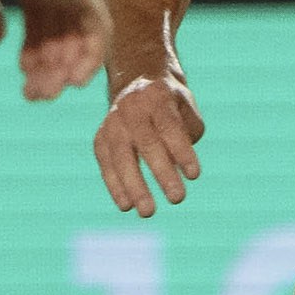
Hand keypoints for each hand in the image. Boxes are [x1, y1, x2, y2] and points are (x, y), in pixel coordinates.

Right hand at [0, 0, 108, 101]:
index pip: (40, 26)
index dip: (34, 55)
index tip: (23, 77)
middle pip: (60, 36)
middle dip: (49, 69)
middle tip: (36, 96)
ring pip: (80, 38)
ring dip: (68, 70)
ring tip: (50, 94)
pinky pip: (98, 32)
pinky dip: (91, 58)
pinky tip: (75, 81)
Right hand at [95, 66, 205, 215]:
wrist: (135, 82)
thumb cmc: (170, 104)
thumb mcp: (186, 107)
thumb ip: (188, 132)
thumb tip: (178, 164)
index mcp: (157, 96)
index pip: (170, 126)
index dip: (182, 151)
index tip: (194, 175)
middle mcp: (131, 107)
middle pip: (147, 143)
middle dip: (163, 173)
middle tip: (178, 198)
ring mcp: (112, 122)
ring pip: (122, 156)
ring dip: (135, 186)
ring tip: (148, 212)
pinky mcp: (100, 137)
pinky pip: (106, 163)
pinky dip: (115, 185)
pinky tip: (126, 205)